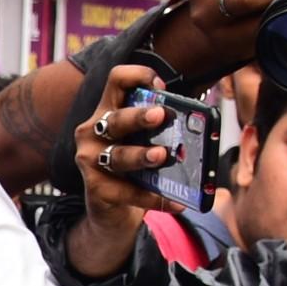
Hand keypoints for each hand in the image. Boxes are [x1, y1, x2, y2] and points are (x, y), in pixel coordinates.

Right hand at [64, 64, 175, 279]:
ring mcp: (90, 161)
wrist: (112, 209)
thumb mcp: (142, 140)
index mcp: (107, 111)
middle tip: (160, 115)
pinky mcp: (96, 188)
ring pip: (117, 155)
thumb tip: (196, 126)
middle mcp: (92, 132)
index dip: (137, 76)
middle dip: (138, 116)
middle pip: (116, 118)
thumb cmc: (132, 167)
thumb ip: (158, 128)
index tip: (160, 87)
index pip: (116, 81)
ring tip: (161, 156)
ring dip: (140, 155)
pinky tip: (175, 203)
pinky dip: (153, 198)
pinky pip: (127, 192)